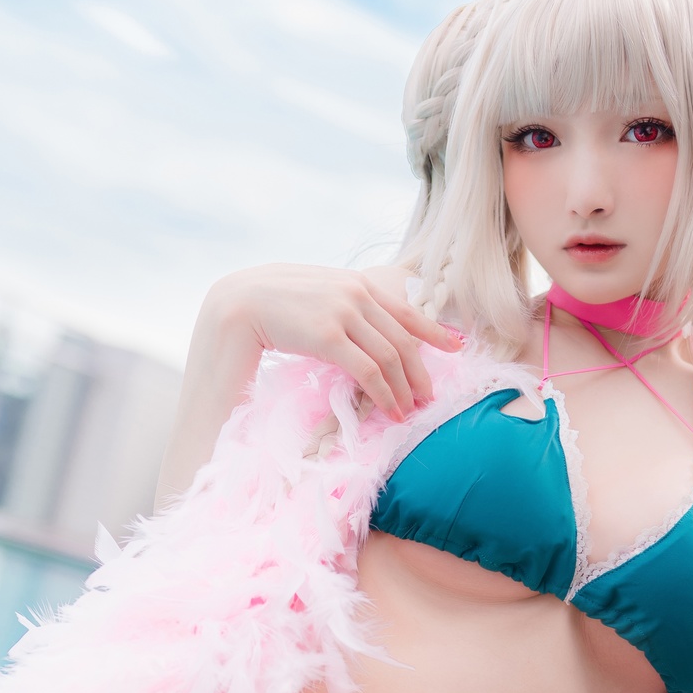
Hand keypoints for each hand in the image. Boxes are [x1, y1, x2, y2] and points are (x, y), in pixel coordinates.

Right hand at [211, 264, 462, 420]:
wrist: (237, 303)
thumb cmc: (271, 304)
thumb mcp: (316, 296)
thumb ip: (344, 305)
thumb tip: (364, 329)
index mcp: (356, 282)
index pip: (406, 308)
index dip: (434, 331)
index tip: (455, 347)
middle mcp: (356, 293)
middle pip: (403, 338)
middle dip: (420, 371)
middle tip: (428, 397)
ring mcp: (343, 312)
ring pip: (390, 356)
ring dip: (404, 389)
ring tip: (409, 410)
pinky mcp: (329, 336)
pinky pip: (368, 370)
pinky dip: (384, 394)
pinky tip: (390, 410)